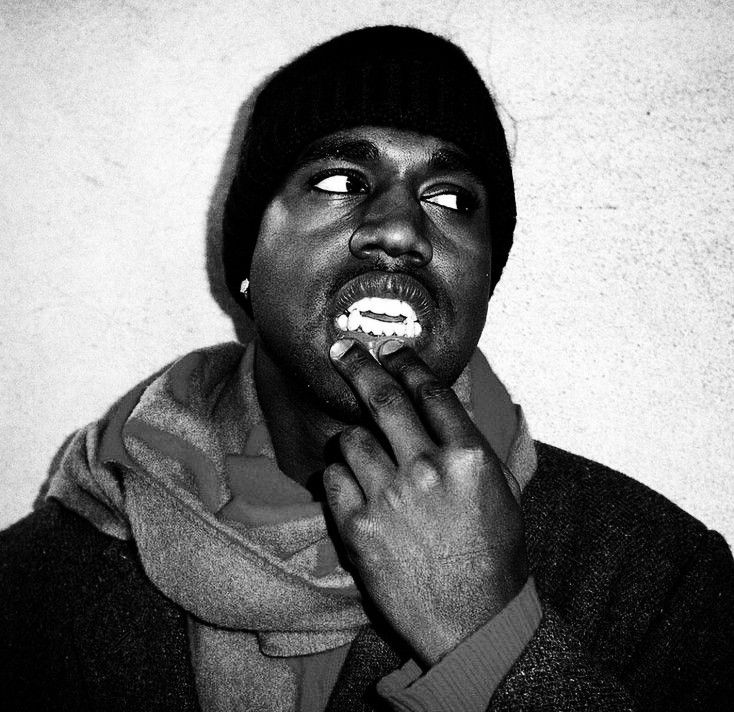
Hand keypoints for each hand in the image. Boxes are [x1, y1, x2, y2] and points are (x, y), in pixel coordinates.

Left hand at [324, 339, 527, 665]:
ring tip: (360, 451)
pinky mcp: (358, 527)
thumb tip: (451, 401)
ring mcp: (389, 498)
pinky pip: (332, 477)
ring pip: (350, 439)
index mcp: (468, 456)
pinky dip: (337, 474)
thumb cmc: (495, 554)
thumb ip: (477, 441)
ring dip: (352, 439)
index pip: (430, 391)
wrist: (473, 620)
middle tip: (342, 348)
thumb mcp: (505, 489)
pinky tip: (351, 483)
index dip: (406, 361)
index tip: (390, 347)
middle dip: (358, 364)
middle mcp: (427, 470)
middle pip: (383, 399)